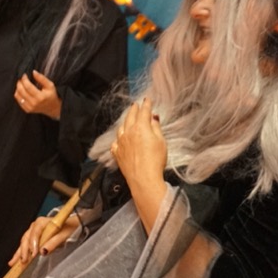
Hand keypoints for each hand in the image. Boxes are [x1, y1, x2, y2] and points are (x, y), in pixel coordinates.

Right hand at [8, 215, 77, 265]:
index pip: (35, 232)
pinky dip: (21, 252)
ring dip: (19, 252)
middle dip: (23, 250)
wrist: (72, 224)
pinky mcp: (34, 237)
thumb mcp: (64, 235)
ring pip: (24, 242)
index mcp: (42, 222)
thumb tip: (43, 251)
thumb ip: (54, 243)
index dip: (33, 243)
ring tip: (13, 262)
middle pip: (26, 238)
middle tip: (23, 261)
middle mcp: (35, 225)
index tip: (34, 253)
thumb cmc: (69, 227)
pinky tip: (16, 259)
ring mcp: (33, 231)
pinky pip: (26, 244)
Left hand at [15, 70, 61, 119]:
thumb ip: (42, 78)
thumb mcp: (50, 85)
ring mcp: (30, 107)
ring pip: (18, 95)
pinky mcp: (27, 110)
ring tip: (21, 83)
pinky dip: (18, 94)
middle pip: (21, 91)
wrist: (52, 108)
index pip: (28, 87)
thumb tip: (33, 72)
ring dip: (17, 88)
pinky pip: (18, 100)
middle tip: (21, 78)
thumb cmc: (51, 95)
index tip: (24, 74)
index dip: (24, 79)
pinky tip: (21, 90)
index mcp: (40, 97)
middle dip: (19, 83)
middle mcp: (34, 103)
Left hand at [111, 98, 166, 232]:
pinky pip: (116, 141)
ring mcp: (121, 142)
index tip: (147, 99)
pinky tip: (120, 138)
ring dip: (125, 121)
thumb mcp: (160, 142)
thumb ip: (155, 128)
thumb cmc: (155, 160)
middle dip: (134, 110)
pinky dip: (119, 137)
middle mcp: (128, 132)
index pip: (143, 112)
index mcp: (140, 127)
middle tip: (136, 105)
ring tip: (128, 118)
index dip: (146, 105)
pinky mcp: (117, 153)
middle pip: (130, 117)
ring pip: (121, 127)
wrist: (143, 178)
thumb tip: (153, 118)